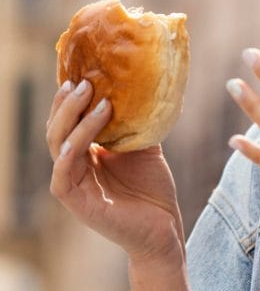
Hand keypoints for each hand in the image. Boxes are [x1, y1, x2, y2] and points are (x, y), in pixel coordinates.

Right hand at [46, 80, 185, 266]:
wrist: (164, 223)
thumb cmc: (152, 185)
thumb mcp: (144, 144)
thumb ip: (136, 121)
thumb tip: (142, 86)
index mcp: (87, 151)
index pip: (69, 121)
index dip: (71, 98)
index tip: (82, 73)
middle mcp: (76, 165)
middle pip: (58, 129)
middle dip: (68, 104)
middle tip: (85, 81)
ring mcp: (74, 183)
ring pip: (59, 146)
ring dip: (75, 120)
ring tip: (95, 98)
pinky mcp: (76, 202)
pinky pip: (63, 173)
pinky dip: (70, 151)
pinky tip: (83, 134)